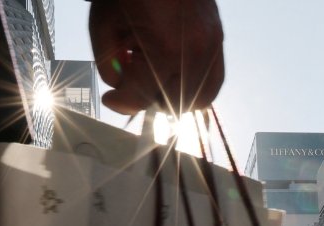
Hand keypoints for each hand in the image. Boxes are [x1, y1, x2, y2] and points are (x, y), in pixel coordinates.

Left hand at [90, 0, 224, 113]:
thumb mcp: (104, 23)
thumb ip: (109, 64)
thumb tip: (120, 88)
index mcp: (166, 49)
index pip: (144, 96)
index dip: (122, 101)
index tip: (111, 98)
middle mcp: (197, 53)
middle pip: (174, 103)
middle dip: (148, 98)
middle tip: (131, 83)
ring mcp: (213, 46)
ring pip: (200, 98)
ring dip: (174, 95)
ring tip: (152, 75)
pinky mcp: (219, 38)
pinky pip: (212, 79)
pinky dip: (192, 83)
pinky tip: (170, 67)